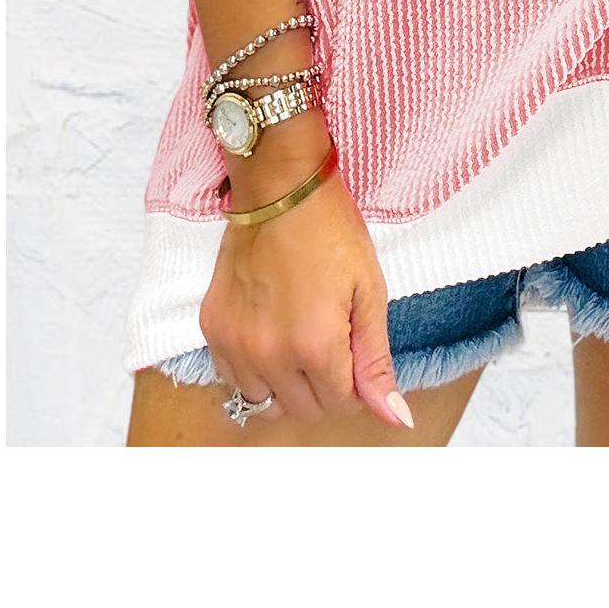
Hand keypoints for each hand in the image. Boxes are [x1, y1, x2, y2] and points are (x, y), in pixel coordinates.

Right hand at [198, 149, 414, 431]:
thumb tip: (396, 419)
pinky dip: (253, 370)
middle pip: (304, 410)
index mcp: (315, 346)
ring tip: (298, 338)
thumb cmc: (332, 232)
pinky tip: (268, 334)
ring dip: (286, 384)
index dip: (355, 382)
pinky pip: (232, 379)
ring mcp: (234, 343)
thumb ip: (376, 362)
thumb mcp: (369, 292)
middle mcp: (269, 354)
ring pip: (264, 402)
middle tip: (330, 340)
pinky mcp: (212, 328)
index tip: (354, 349)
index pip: (341, 405)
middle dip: (324, 387)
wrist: (280, 188)